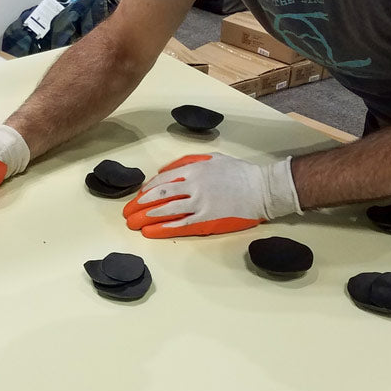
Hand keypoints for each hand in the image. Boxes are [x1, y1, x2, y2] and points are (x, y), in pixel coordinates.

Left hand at [122, 153, 300, 237]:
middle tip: (127, 213)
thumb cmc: (238, 172)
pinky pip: (181, 225)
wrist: (263, 188)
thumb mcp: (210, 158)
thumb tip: (162, 172)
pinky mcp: (208, 220)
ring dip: (145, 218)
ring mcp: (200, 204)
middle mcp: (193, 186)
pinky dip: (162, 229)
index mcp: (192, 170)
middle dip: (139, 205)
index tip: (137, 198)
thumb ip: (185, 163)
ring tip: (133, 224)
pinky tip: (150, 232)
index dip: (146, 191)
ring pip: (165, 211)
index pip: (161, 181)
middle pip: (158, 196)